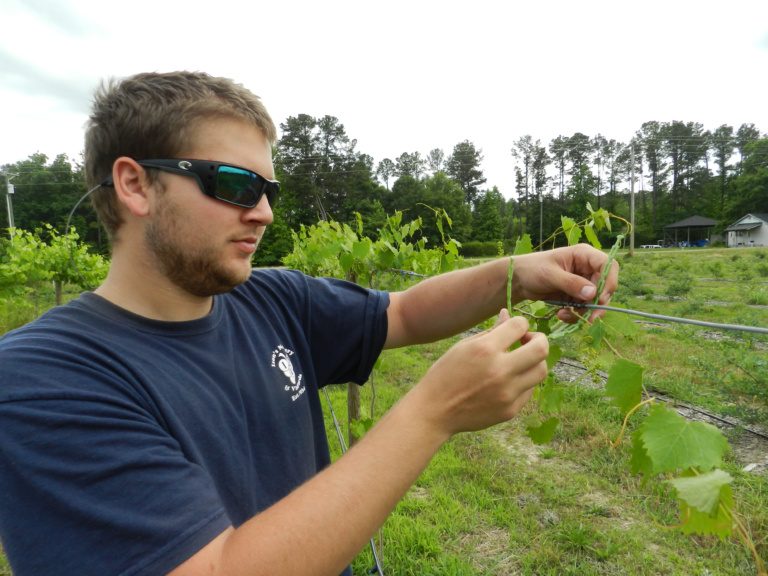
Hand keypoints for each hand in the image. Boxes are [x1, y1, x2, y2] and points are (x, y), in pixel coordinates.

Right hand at [413, 310, 547, 436]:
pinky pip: (529, 390)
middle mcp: (500, 371)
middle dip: (539, 339)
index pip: (520, 325)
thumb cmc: (446, 374)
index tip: (515, 329)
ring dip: (535, 361)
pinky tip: (509, 380)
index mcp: (485, 350)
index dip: (520, 323)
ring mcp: (507, 393)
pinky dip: (523, 381)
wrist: (435, 411)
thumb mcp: (463, 346)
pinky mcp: (510, 410)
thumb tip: (508, 315)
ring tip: (521, 360)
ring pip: (541, 371)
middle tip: (529, 341)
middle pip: (541, 349)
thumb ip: (491, 331)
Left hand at [511, 244, 618, 321]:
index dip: (609, 282)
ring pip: (595, 300)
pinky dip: (575, 314)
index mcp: (584, 255)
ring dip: (583, 311)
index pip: (609, 265)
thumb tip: (593, 293)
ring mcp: (582, 282)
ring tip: (564, 314)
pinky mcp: (576, 295)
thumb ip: (571, 283)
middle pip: (605, 286)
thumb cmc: (532, 269)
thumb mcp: (550, 275)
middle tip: (588, 318)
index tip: (599, 298)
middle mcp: (587, 268)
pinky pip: (584, 308)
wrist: (518, 280)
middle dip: (596, 303)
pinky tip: (561, 314)